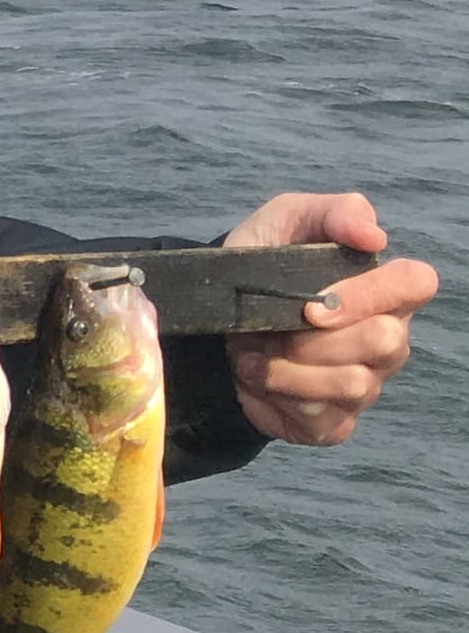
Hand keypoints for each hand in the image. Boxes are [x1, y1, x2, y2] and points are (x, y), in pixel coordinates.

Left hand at [220, 194, 433, 446]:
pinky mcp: (334, 420)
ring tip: (253, 355)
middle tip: (274, 330)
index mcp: (385, 290)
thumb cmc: (262, 265)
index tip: (311, 304)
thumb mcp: (286, 221)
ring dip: (288, 370)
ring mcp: (366, 383)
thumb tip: (373, 235)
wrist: (214, 321)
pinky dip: (277, 397)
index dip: (369, 295)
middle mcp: (387, 338)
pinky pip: (321, 417)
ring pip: (352, 384)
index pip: (418, 284)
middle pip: (385, 341)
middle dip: (317, 339)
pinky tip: (256, 379)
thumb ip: (334, 213)